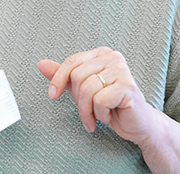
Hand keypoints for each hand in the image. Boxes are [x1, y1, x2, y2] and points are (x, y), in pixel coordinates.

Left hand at [38, 47, 156, 145]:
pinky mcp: (128, 87)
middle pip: (78, 77)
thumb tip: (41, 64)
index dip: (58, 80)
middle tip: (88, 112)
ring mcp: (122, 71)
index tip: (52, 95)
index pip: (71, 62)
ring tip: (98, 116)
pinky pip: (100, 100)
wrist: (138, 124)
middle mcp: (113, 57)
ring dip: (88, 111)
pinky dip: (101, 114)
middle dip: (79, 100)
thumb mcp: (83, 89)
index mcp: (102, 54)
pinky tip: (110, 116)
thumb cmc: (111, 105)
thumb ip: (64, 76)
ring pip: (87, 89)